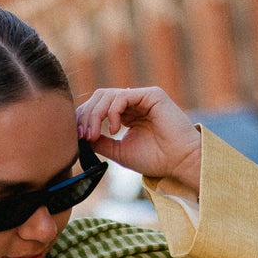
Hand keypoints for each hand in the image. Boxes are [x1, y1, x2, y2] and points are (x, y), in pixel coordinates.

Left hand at [75, 86, 201, 190]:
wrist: (179, 163)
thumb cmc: (155, 159)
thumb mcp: (119, 152)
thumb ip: (101, 142)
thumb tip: (79, 137)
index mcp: (126, 114)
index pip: (97, 107)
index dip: (83, 119)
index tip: (78, 138)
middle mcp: (133, 103)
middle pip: (99, 97)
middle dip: (86, 116)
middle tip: (84, 136)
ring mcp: (142, 97)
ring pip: (107, 95)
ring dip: (95, 115)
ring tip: (95, 135)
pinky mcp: (151, 94)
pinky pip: (123, 96)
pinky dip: (112, 111)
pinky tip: (115, 129)